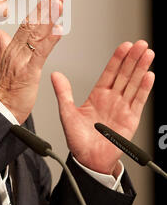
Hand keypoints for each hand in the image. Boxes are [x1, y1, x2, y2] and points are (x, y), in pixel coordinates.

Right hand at [0, 0, 63, 123]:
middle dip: (45, 9)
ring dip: (49, 18)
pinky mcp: (28, 72)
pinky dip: (50, 40)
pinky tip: (58, 29)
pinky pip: (40, 53)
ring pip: (36, 34)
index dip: (38, 11)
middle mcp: (15, 51)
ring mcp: (22, 60)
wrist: (0, 110)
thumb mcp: (4, 63)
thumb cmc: (5, 90)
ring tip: (59, 5)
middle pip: (31, 25)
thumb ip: (3, 45)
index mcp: (11, 48)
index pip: (25, 24)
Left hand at [51, 40, 154, 174]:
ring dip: (141, 68)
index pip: (110, 72)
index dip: (117, 59)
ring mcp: (123, 108)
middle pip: (125, 74)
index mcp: (98, 95)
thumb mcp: (67, 113)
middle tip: (140, 44)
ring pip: (133, 84)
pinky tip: (149, 76)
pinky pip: (138, 101)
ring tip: (147, 54)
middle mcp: (112, 99)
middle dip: (133, 58)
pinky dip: (144, 88)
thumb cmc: (78, 140)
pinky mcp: (131, 119)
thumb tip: (55, 75)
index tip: (124, 46)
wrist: (87, 160)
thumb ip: (63, 93)